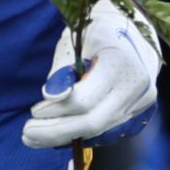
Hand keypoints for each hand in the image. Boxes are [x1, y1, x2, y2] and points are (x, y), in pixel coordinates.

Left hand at [22, 0, 161, 148]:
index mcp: (120, 63)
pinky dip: (81, 134)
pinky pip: (107, 129)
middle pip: (94, 122)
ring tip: (36, 137)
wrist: (135, 32)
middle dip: (57, 131)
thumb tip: (49, 98)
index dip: (56, 110)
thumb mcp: (76, 42)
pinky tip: (59, 133)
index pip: (85, 99)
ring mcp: (141, 101)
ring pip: (100, 130)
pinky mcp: (139, 111)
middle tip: (28, 134)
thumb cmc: (98, 33)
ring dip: (65, 136)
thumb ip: (63, 70)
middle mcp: (137, 86)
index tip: (34, 111)